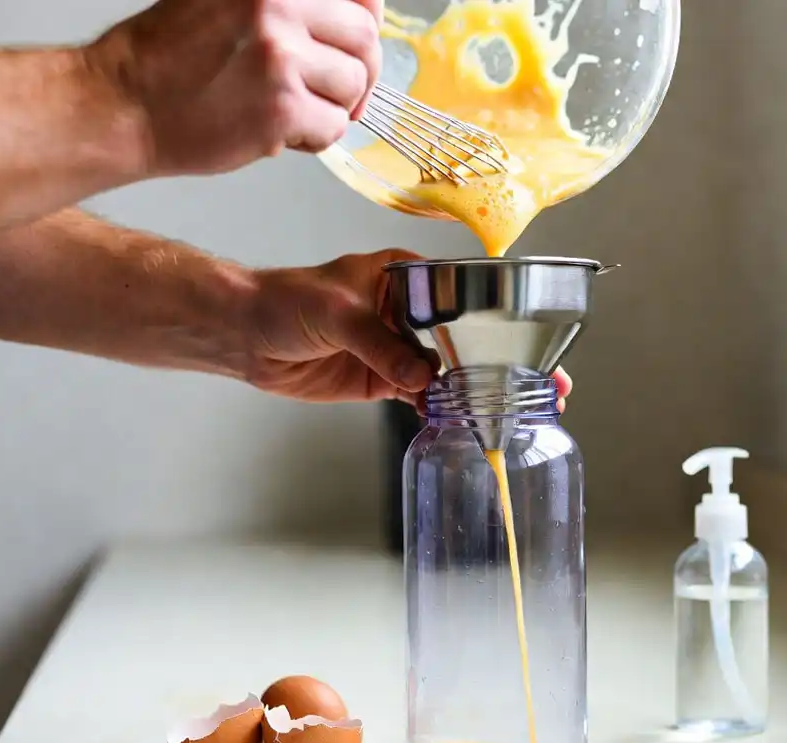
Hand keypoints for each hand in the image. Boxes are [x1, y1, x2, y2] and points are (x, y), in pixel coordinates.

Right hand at [87, 0, 382, 175]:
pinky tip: (279, 133)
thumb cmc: (172, 57)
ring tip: (292, 112)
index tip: (355, 47)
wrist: (125, 104)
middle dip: (359, 74)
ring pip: (353, 87)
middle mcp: (278, 5)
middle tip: (338, 95)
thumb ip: (288, 4)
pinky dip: (314, 139)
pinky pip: (333, 128)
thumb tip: (366, 16)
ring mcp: (281, 56)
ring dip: (332, 108)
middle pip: (365, 40)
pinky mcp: (281, 107)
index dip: (368, 23)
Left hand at [242, 249, 574, 411]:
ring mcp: (395, 346)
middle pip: (466, 337)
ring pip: (447, 371)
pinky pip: (418, 395)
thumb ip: (380, 344)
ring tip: (514, 411)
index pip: (464, 295)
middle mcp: (407, 310)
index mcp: (404, 276)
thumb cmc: (283, 300)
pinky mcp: (379, 377)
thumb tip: (421, 378)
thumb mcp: (336, 313)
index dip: (500, 321)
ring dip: (476, 391)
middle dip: (503, 362)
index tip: (531, 341)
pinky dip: (438, 410)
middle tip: (544, 384)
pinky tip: (463, 423)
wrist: (243, 333)